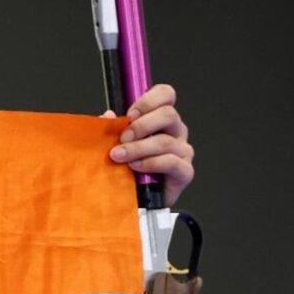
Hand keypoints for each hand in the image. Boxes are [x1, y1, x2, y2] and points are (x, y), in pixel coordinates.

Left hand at [105, 83, 193, 205]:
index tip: (130, 114)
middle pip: (168, 114)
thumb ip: (112, 128)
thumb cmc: (130, 167)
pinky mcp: (185, 172)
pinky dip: (151, 163)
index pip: (166, 94)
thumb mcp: (117, 143)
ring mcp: (183, 151)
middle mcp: (176, 131)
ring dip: (138, 148)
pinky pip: (171, 162)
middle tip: (123, 138)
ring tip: (120, 156)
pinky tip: (136, 167)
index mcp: (162, 118)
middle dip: (141, 125)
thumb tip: (107, 116)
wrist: (137, 199)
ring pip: (165, 141)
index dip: (149, 100)